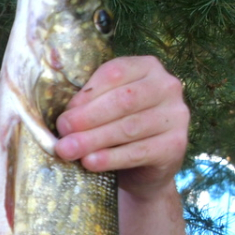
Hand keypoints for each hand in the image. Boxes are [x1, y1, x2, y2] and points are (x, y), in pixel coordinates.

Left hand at [53, 55, 188, 197]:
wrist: (144, 166)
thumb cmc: (116, 127)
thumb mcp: (103, 107)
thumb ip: (86, 101)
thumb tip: (58, 113)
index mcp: (146, 67)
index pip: (114, 73)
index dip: (86, 94)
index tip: (63, 112)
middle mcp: (167, 86)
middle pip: (122, 100)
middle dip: (87, 118)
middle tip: (62, 131)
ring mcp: (176, 116)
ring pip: (129, 127)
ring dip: (93, 139)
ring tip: (67, 150)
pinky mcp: (176, 145)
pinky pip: (139, 151)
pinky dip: (111, 158)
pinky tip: (90, 162)